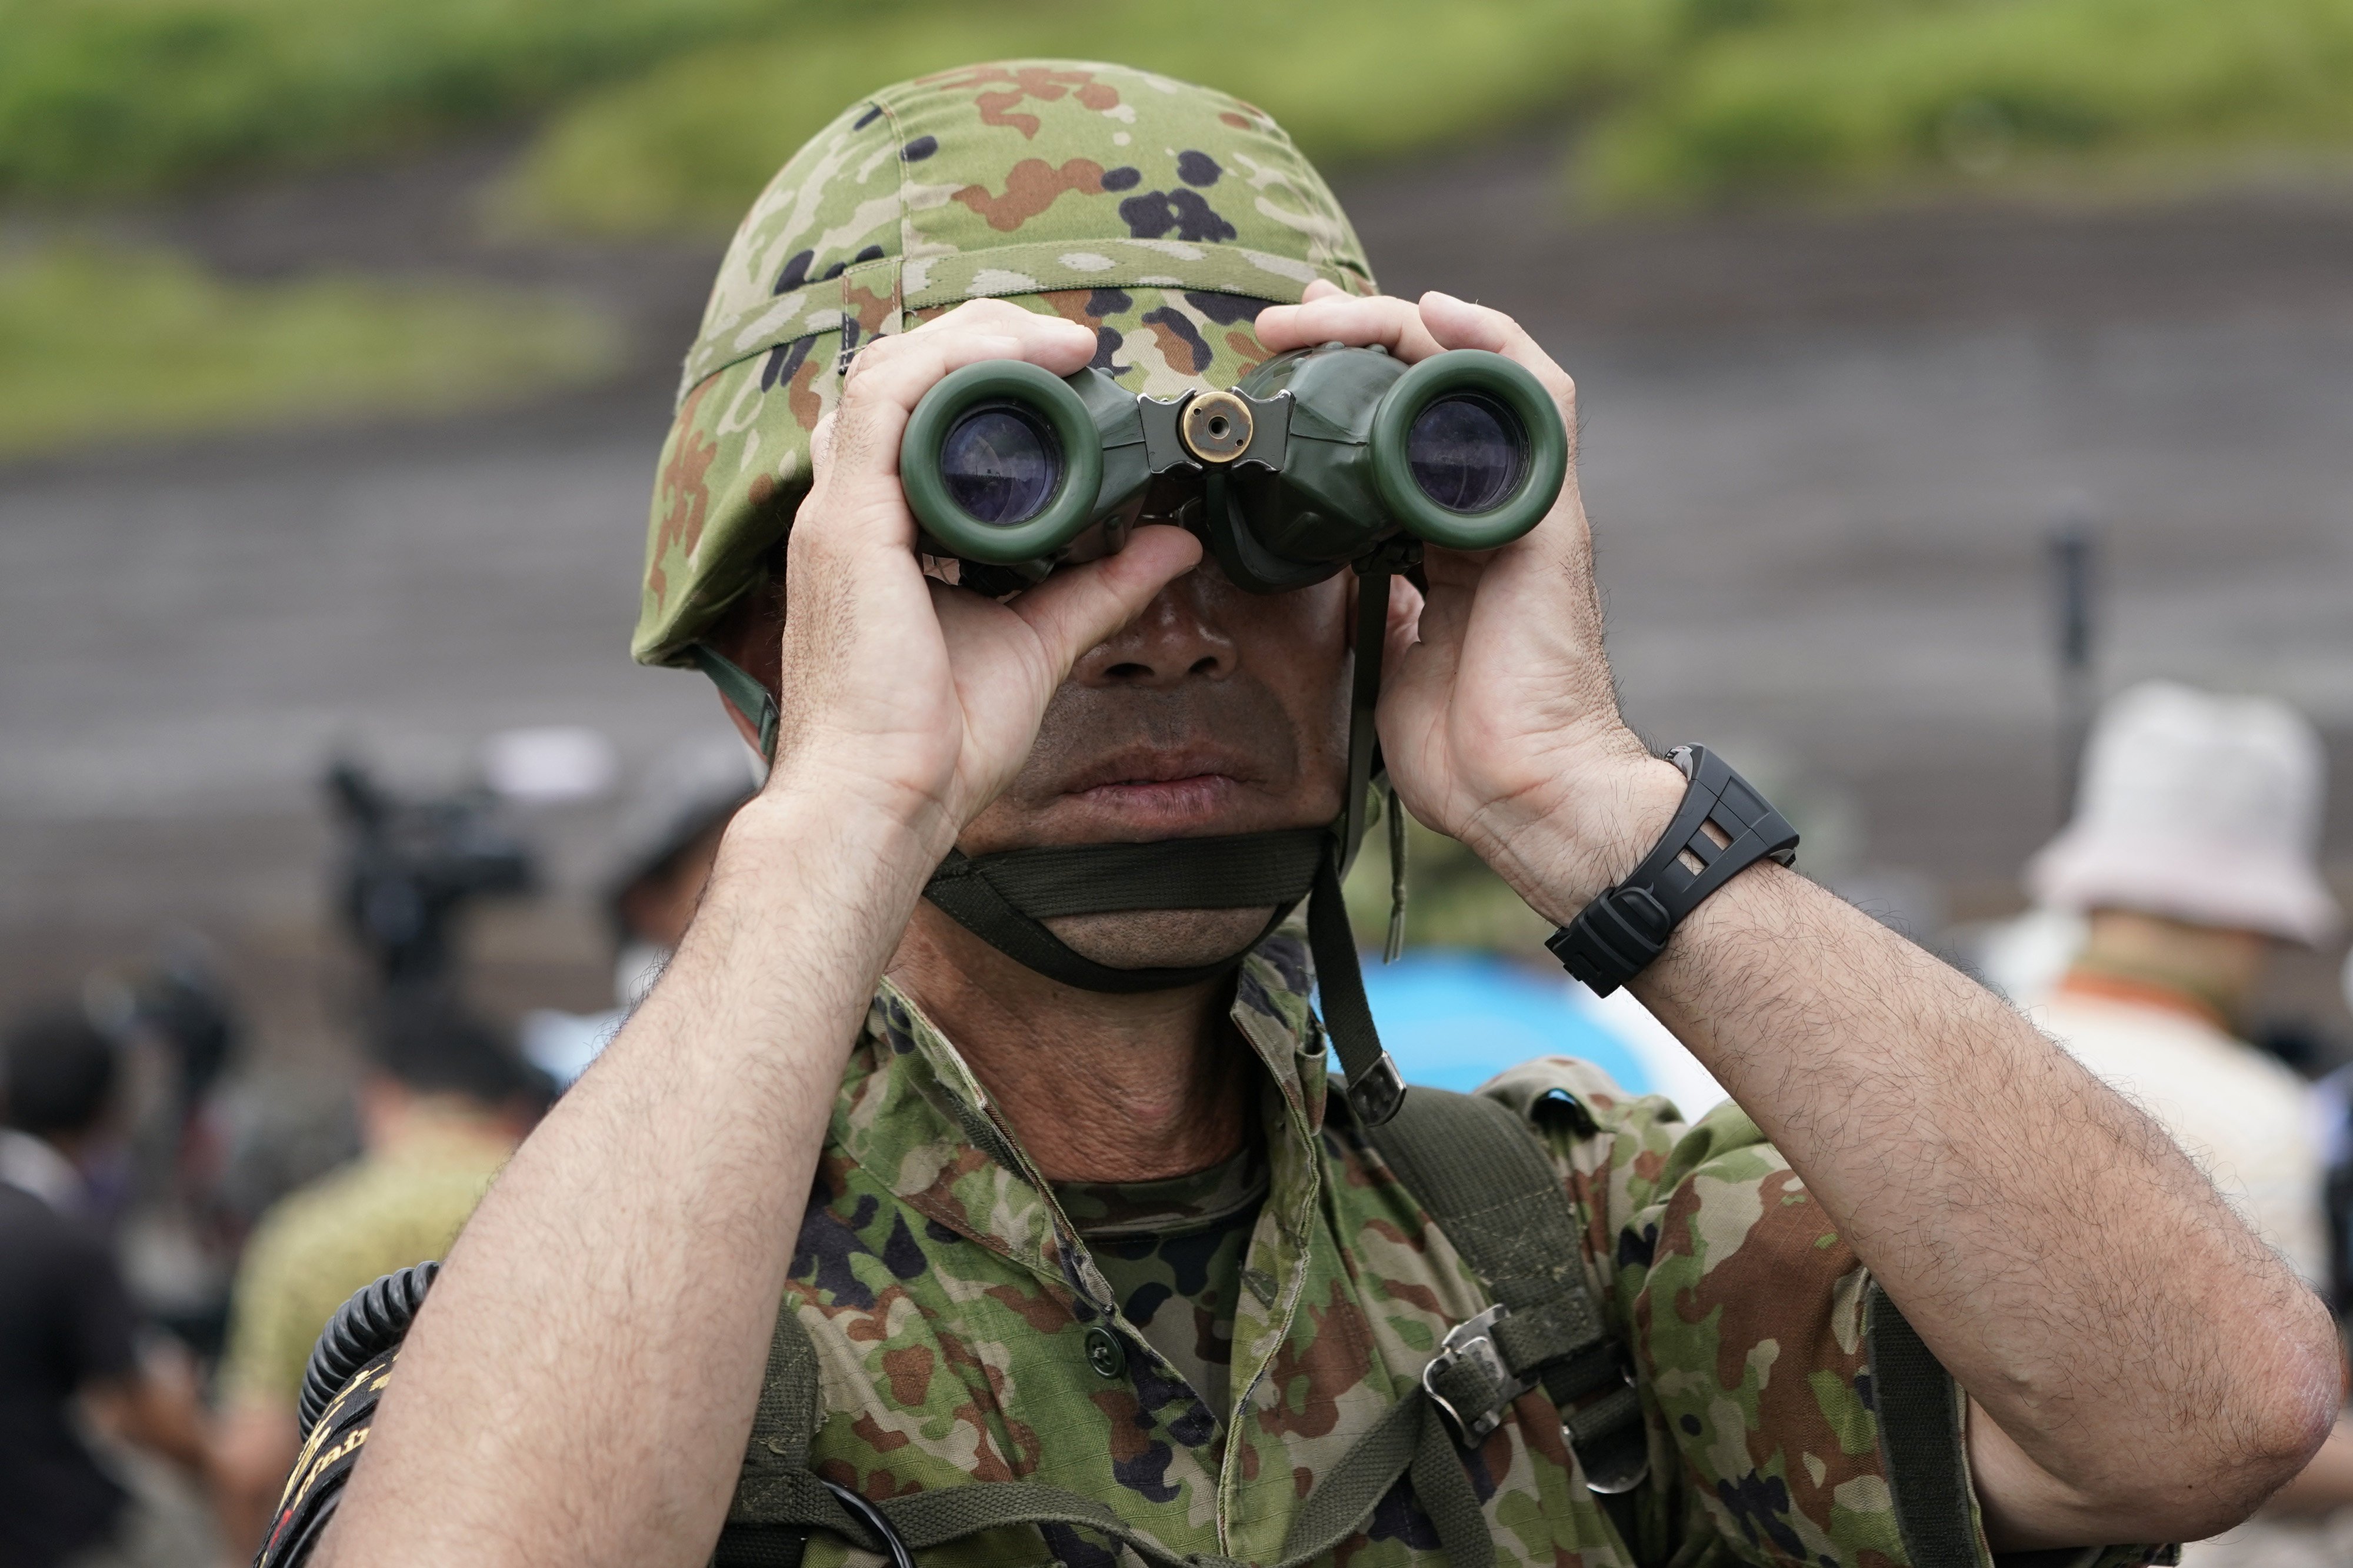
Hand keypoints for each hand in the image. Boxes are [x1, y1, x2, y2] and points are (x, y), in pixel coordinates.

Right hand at [770, 300, 1200, 852]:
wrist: (887, 803)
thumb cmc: (940, 742)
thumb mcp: (1040, 640)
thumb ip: (1102, 585)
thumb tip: (1175, 542)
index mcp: (881, 531)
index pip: (917, 415)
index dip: (989, 372)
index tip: (1075, 372)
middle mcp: (851, 510)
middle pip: (903, 376)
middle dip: (990, 339)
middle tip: (1079, 347)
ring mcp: (841, 513)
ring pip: (892, 371)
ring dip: (979, 338)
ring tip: (1063, 344)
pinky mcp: (847, 525)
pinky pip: (887, 401)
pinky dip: (955, 362)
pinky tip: (1024, 360)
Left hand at [1254, 285, 1679, 918]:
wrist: (1522, 793)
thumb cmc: (1463, 745)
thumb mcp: (1389, 648)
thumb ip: (1370, 593)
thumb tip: (1324, 559)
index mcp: (1448, 537)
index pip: (1395, 429)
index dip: (1341, 383)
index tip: (1277, 364)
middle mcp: (1487, 507)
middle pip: (1426, 386)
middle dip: (1354, 338)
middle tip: (1281, 327)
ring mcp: (1521, 505)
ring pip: (1472, 374)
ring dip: (1399, 327)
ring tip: (1327, 312)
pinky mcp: (1543, 514)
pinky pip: (1535, 400)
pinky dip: (1489, 343)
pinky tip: (1437, 311)